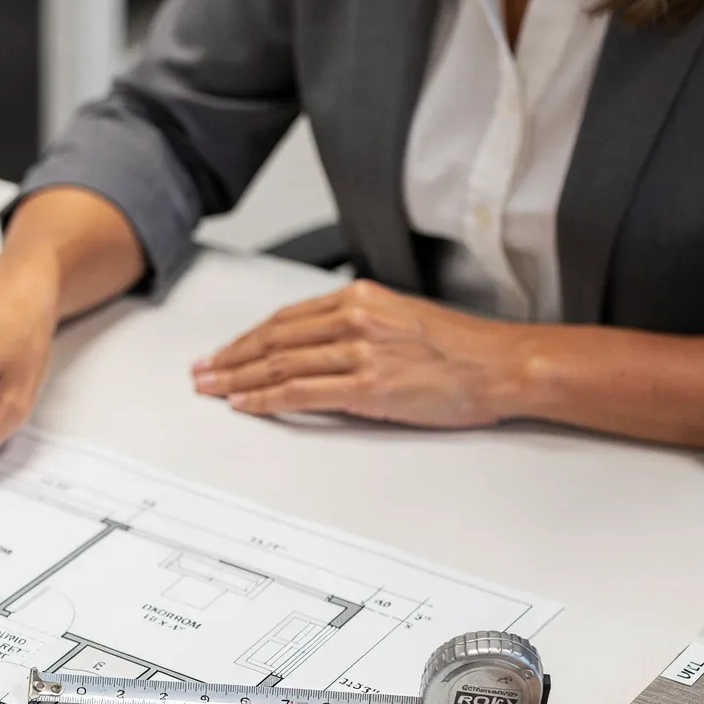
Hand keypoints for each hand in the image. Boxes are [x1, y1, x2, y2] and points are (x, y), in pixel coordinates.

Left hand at [191, 281, 530, 426]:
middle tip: (202, 372)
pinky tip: (245, 404)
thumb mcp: (401, 321)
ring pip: (279, 364)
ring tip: (212, 389)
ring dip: (237, 379)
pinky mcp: (368, 385)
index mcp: (360, 299)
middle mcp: (355, 318)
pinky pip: (300, 393)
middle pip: (273, 339)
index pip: (286, 319)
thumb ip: (358, 328)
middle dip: (230, 357)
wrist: (502, 365)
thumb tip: (319, 349)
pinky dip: (265, 399)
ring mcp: (359, 351)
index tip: (224, 351)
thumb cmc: (462, 350)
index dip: (247, 337)